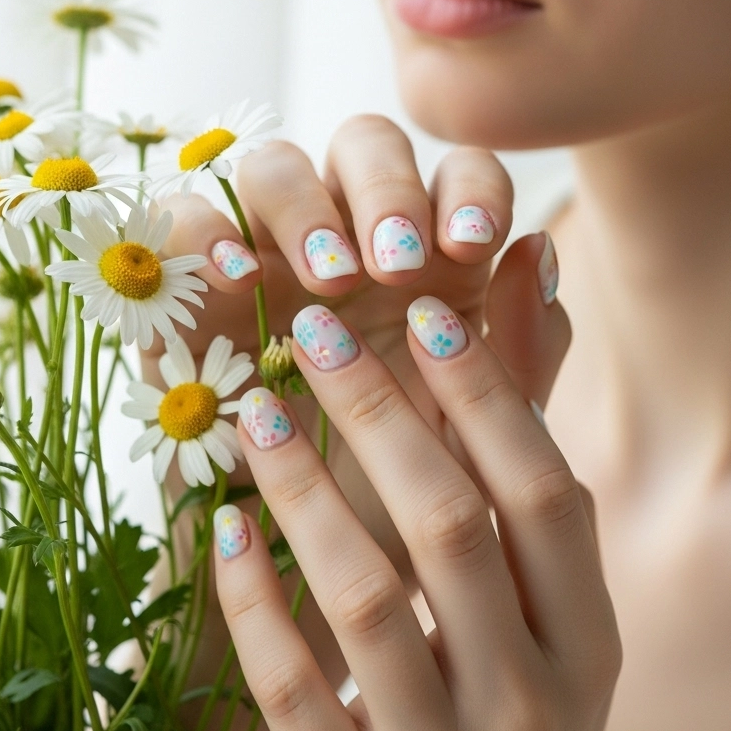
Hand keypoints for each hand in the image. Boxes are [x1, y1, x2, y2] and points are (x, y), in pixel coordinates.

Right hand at [143, 116, 568, 575]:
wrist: (306, 584)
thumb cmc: (405, 498)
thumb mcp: (476, 442)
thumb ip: (524, 353)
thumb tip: (542, 246)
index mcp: (433, 256)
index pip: (460, 174)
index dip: (471, 189)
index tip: (475, 244)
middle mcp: (349, 234)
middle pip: (368, 145)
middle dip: (388, 190)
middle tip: (399, 263)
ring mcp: (262, 250)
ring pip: (276, 164)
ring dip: (307, 208)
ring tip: (329, 279)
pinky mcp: (188, 280)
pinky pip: (188, 216)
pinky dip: (209, 231)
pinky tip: (239, 277)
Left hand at [213, 300, 620, 730]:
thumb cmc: (514, 714)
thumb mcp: (550, 614)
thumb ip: (527, 463)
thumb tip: (532, 273)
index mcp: (587, 645)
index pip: (543, 492)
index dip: (487, 394)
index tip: (426, 311)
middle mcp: (529, 705)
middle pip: (450, 526)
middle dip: (379, 413)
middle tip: (316, 333)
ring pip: (365, 598)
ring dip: (304, 489)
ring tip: (258, 410)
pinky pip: (292, 690)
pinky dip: (254, 599)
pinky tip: (227, 525)